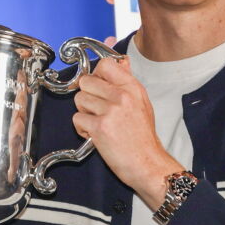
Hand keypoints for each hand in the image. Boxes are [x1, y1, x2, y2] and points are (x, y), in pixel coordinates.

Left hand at [72, 56, 182, 208]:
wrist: (147, 163)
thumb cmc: (142, 136)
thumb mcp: (141, 102)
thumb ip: (127, 81)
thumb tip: (121, 61)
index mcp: (132, 87)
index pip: (105, 64)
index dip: (96, 75)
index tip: (98, 87)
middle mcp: (122, 96)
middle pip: (86, 82)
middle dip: (87, 96)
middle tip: (97, 110)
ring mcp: (110, 111)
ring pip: (79, 99)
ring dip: (84, 112)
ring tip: (98, 123)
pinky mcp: (99, 127)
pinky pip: (77, 118)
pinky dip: (82, 128)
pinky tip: (95, 134)